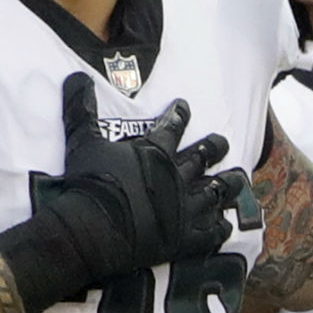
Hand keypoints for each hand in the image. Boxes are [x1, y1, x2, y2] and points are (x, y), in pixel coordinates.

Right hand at [56, 74, 242, 268]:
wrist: (94, 227)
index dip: (179, 114)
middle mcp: (178, 175)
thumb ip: (81, 109)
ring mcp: (186, 207)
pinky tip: (225, 224)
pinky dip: (220, 228)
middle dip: (214, 146)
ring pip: (217, 192)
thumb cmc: (89, 183)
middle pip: (204, 155)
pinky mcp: (186, 237)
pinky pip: (212, 232)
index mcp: (157, 151)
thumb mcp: (83, 141)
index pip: (173, 125)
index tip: (184, 106)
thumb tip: (75, 75)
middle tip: (222, 141)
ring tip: (236, 179)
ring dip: (227, 184)